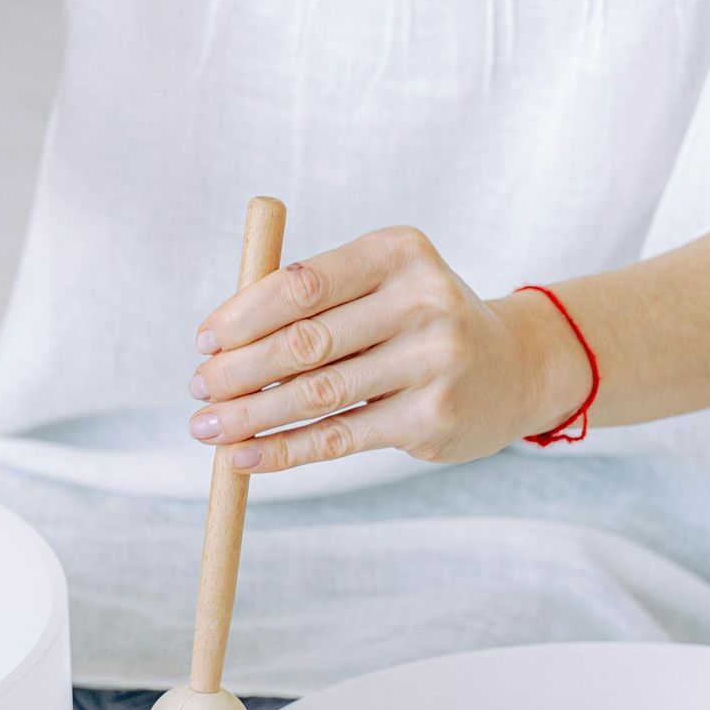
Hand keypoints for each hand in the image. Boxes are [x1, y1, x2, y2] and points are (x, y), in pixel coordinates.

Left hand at [187, 228, 587, 472]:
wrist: (511, 368)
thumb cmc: (417, 322)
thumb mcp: (379, 286)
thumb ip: (309, 302)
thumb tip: (217, 345)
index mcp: (398, 252)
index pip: (302, 283)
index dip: (242, 316)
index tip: (203, 343)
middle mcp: (424, 300)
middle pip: (305, 342)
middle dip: (238, 371)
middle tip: (197, 390)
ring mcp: (433, 361)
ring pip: (316, 396)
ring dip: (250, 416)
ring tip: (208, 428)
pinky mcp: (431, 418)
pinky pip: (339, 438)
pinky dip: (283, 451)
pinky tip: (244, 458)